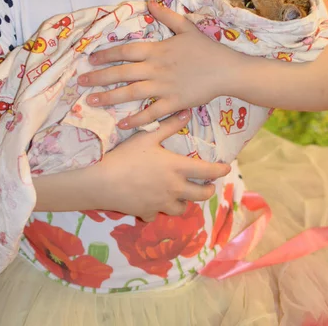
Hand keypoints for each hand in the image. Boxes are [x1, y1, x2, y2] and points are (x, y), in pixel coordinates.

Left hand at [78, 0, 229, 127]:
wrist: (226, 70)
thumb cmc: (207, 49)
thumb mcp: (187, 27)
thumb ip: (167, 16)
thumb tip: (150, 1)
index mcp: (157, 50)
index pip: (126, 51)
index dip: (106, 54)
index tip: (90, 59)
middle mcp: (156, 68)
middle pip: (122, 72)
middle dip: (99, 77)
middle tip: (81, 82)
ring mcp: (163, 87)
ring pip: (131, 93)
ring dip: (109, 97)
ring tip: (91, 101)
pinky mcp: (173, 103)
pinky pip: (151, 112)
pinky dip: (136, 118)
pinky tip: (121, 123)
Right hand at [91, 111, 230, 221]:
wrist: (102, 181)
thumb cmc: (126, 155)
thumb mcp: (147, 136)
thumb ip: (169, 126)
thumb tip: (187, 113)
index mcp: (177, 168)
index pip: (207, 171)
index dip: (220, 170)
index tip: (226, 168)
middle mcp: (174, 188)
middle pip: (201, 195)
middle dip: (208, 191)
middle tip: (208, 185)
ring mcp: (161, 203)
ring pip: (182, 209)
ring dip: (184, 202)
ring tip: (180, 195)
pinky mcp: (146, 212)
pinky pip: (157, 214)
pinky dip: (157, 210)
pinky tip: (152, 202)